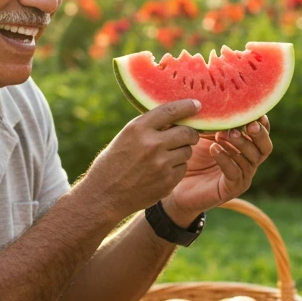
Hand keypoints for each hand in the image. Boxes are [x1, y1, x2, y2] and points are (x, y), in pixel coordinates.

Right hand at [82, 100, 202, 219]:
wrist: (104, 195)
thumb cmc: (113, 162)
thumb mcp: (126, 136)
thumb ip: (149, 126)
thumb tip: (176, 116)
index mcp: (138, 128)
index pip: (171, 111)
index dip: (187, 106)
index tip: (197, 105)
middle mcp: (152, 144)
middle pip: (187, 132)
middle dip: (190, 133)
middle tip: (188, 135)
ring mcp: (161, 164)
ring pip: (187, 151)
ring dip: (181, 151)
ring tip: (166, 156)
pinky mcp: (167, 181)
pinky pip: (183, 168)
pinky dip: (177, 168)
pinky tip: (162, 171)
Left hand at [167, 116, 272, 220]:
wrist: (178, 185)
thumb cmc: (192, 156)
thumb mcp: (204, 134)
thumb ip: (214, 120)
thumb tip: (214, 98)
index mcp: (246, 146)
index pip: (261, 134)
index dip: (263, 124)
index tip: (256, 113)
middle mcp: (249, 161)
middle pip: (265, 147)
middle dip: (258, 134)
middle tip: (248, 124)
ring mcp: (243, 176)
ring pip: (251, 159)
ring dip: (239, 144)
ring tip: (223, 134)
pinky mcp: (232, 188)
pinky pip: (235, 172)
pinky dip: (226, 159)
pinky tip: (214, 148)